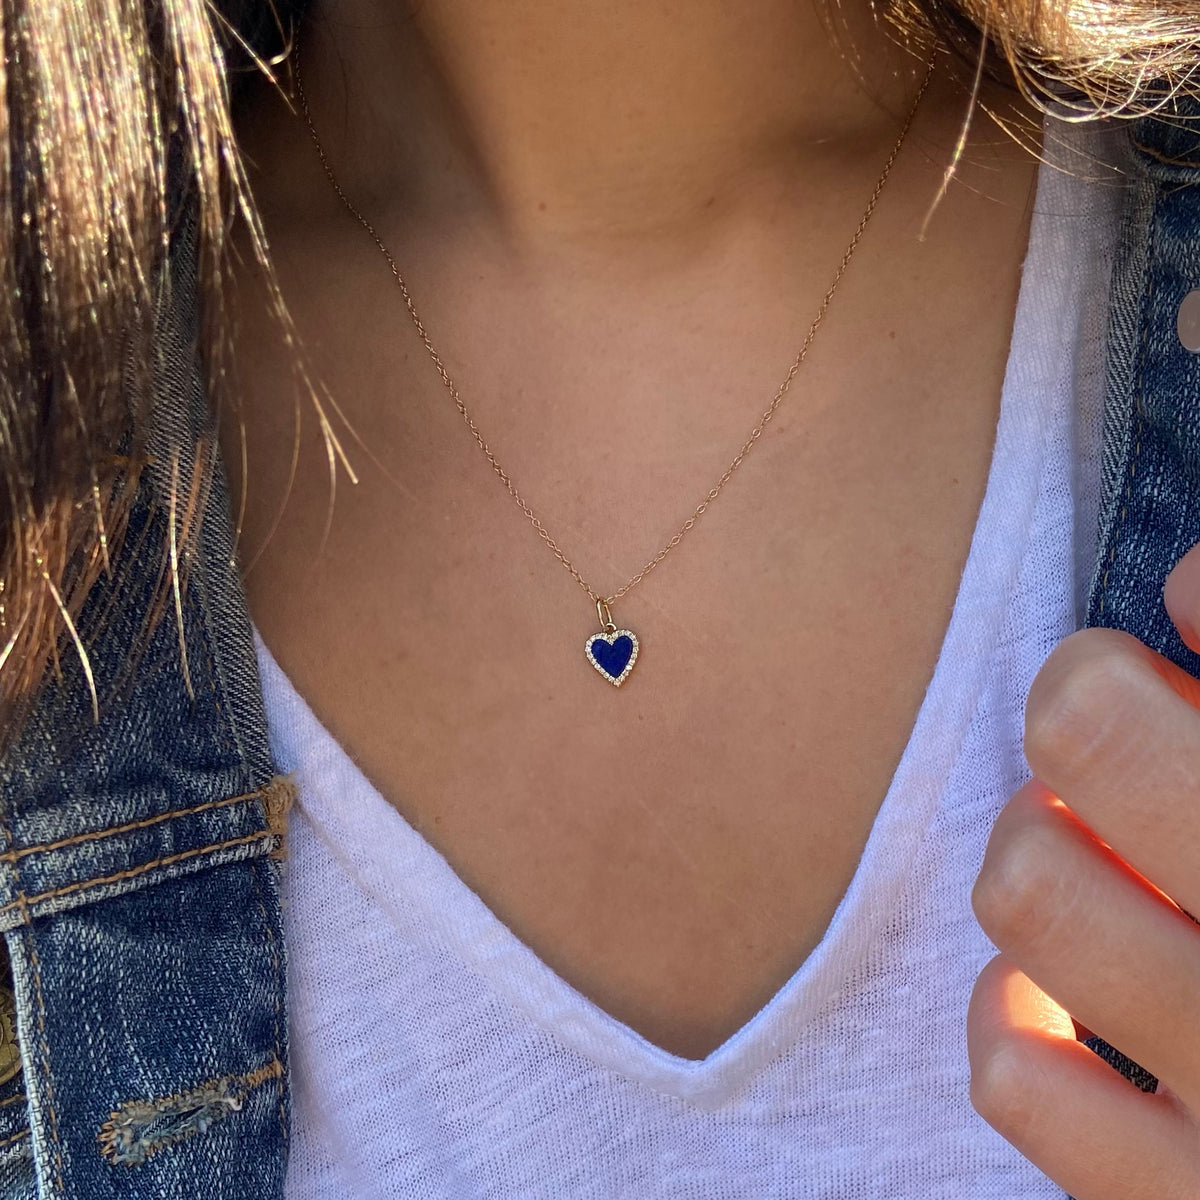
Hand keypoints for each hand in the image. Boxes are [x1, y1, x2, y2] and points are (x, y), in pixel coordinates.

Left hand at [969, 542, 1199, 1198]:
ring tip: (1092, 848)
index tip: (1185, 635)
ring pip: (1031, 889)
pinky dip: (1013, 1013)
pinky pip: (1017, 1077)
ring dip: (1040, 847)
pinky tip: (1063, 995)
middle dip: (1088, 703)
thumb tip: (1186, 585)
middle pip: (1087, 733)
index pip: (1172, 654)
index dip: (1179, 620)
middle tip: (1117, 714)